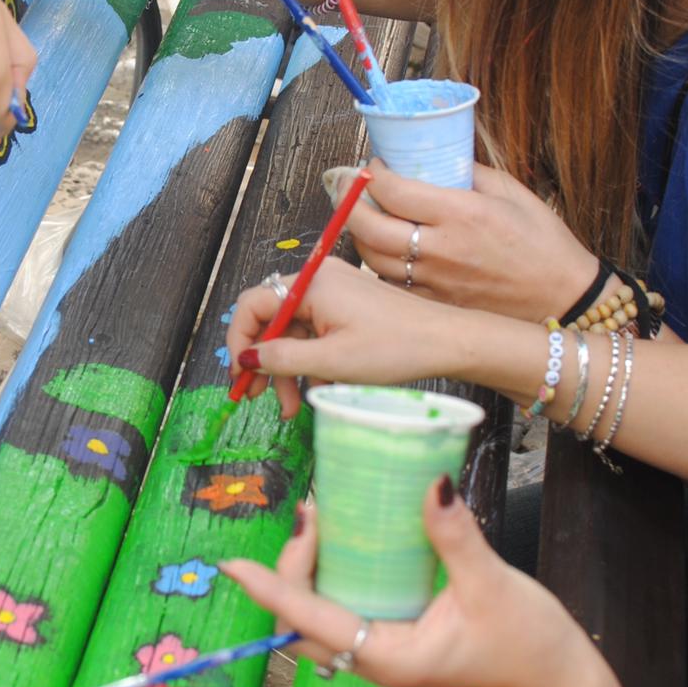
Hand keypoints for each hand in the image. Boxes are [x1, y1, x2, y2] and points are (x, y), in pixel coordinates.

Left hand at [222, 489, 630, 686]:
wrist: (559, 680)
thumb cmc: (529, 641)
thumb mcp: (491, 583)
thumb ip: (456, 535)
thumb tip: (430, 481)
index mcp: (387, 656)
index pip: (310, 620)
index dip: (271, 588)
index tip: (232, 565)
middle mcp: (375, 658)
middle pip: (304, 620)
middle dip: (289, 569)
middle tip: (308, 511)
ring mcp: (383, 650)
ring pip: (321, 616)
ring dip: (308, 571)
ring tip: (318, 517)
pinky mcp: (396, 636)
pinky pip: (346, 608)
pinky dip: (333, 576)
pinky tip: (345, 539)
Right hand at [226, 257, 461, 417]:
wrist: (448, 343)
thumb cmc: (396, 347)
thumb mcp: (331, 361)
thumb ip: (281, 358)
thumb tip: (246, 359)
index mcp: (312, 284)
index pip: (253, 304)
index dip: (240, 341)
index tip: (240, 375)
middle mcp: (319, 281)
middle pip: (272, 320)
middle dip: (264, 361)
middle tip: (258, 396)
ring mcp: (335, 292)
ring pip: (294, 331)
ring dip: (288, 368)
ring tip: (292, 405)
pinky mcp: (349, 306)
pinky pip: (315, 332)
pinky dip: (311, 360)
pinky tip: (319, 389)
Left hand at [336, 160, 596, 321]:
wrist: (564, 300)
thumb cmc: (543, 243)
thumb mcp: (512, 193)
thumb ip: (470, 172)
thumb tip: (437, 156)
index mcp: (461, 214)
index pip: (393, 190)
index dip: (372, 174)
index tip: (373, 166)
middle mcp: (441, 249)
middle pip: (368, 226)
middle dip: (348, 201)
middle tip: (347, 186)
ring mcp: (434, 281)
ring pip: (371, 258)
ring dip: (358, 234)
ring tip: (360, 216)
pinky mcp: (434, 304)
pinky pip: (389, 283)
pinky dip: (377, 265)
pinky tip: (383, 250)